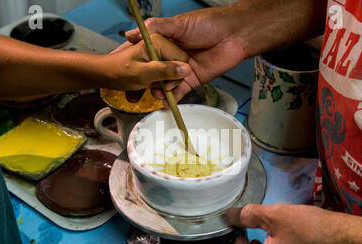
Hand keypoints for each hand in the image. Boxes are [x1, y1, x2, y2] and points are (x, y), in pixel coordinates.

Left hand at [100, 34, 191, 90]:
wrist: (104, 74)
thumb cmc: (118, 71)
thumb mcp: (143, 74)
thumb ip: (165, 71)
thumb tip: (185, 70)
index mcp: (158, 42)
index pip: (182, 60)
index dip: (176, 75)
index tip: (166, 85)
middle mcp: (159, 47)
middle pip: (178, 67)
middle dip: (169, 82)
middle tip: (157, 90)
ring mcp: (157, 56)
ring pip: (171, 74)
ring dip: (163, 86)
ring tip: (151, 91)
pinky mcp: (155, 65)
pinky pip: (164, 76)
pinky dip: (159, 85)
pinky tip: (151, 91)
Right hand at [126, 7, 246, 99]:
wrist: (234, 35)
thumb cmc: (209, 24)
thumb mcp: (179, 23)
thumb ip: (157, 27)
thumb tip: (132, 33)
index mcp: (166, 41)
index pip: (147, 53)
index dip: (138, 61)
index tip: (127, 68)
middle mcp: (172, 56)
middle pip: (155, 71)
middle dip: (148, 79)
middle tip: (142, 84)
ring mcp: (181, 70)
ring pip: (166, 82)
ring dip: (160, 89)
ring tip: (156, 92)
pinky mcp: (192, 80)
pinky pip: (180, 91)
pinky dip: (173, 98)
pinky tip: (166, 102)